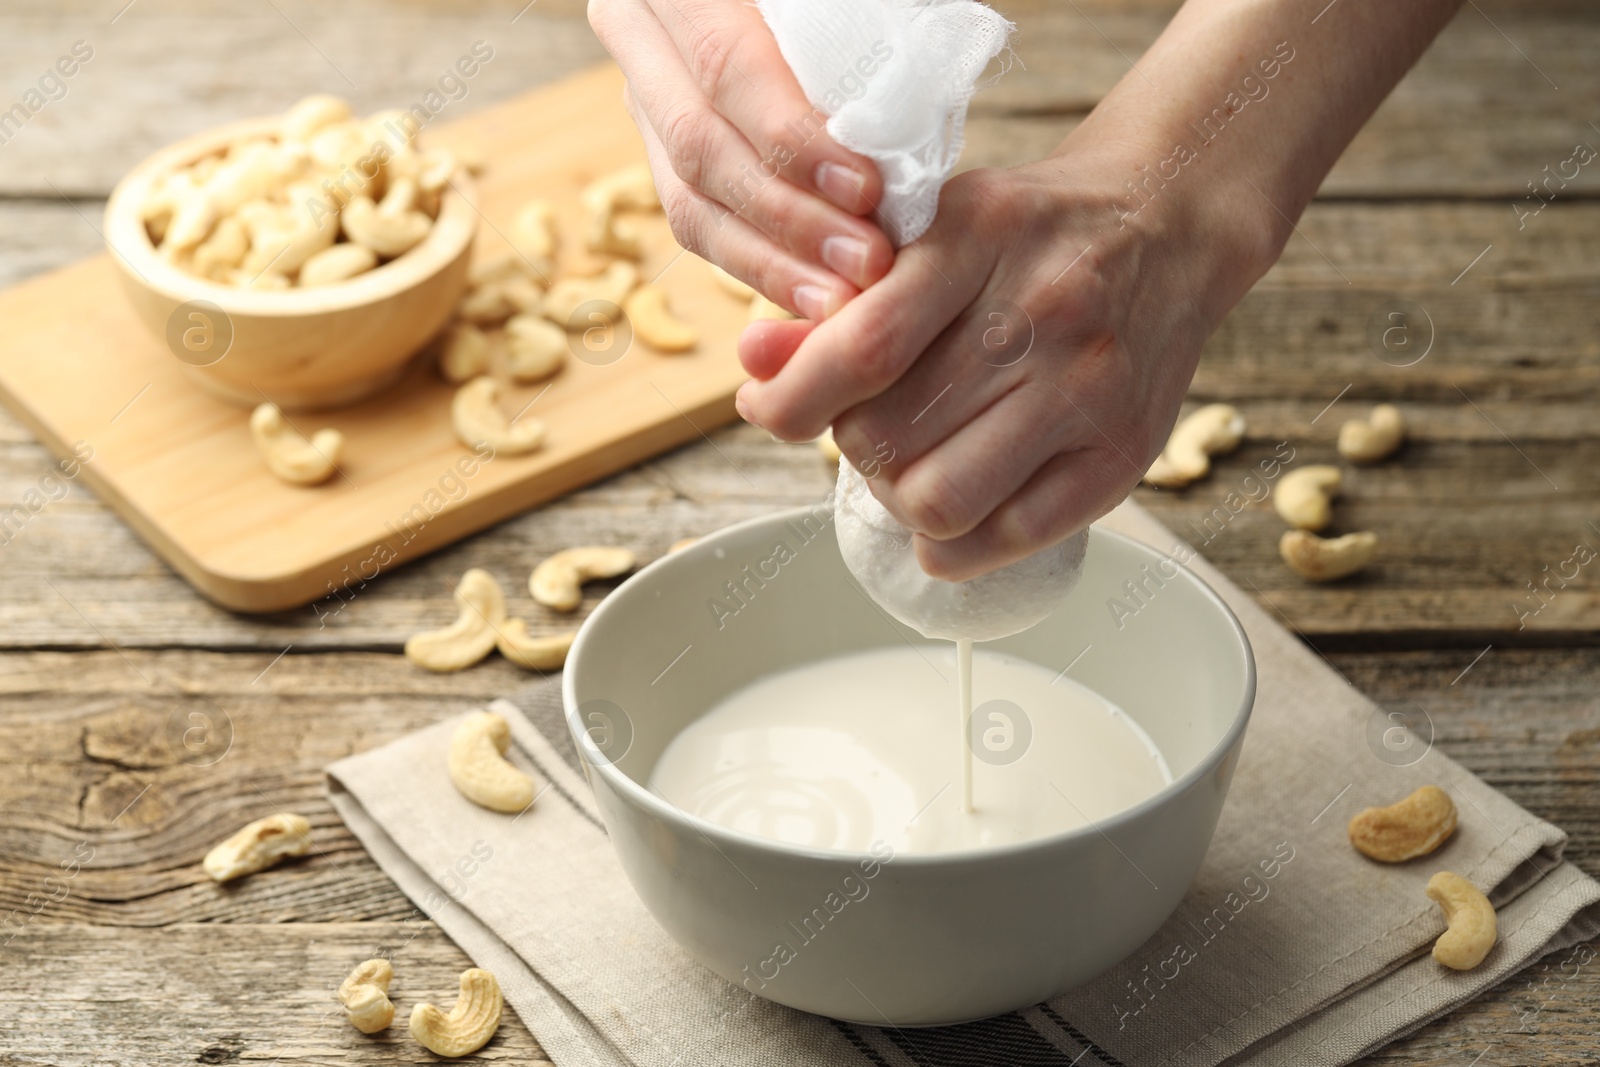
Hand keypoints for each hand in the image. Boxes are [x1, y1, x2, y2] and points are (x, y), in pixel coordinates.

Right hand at [588, 0, 895, 317]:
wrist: (782, 12)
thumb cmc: (834, 3)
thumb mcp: (833, 1)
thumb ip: (845, 38)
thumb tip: (888, 122)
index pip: (727, 68)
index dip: (793, 137)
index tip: (865, 188)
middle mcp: (638, 41)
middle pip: (701, 147)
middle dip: (791, 217)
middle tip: (868, 259)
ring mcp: (643, 105)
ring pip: (690, 203)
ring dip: (773, 262)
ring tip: (843, 298)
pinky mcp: (662, 158)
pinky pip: (699, 227)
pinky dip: (760, 269)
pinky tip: (813, 300)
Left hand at [734, 149, 1273, 580]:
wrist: (1168, 220)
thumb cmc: (1028, 234)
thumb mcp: (929, 233)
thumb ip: (837, 302)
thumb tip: (755, 363)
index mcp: (980, 237)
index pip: (861, 350)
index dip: (793, 400)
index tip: (769, 410)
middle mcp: (1043, 313)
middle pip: (886, 438)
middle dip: (851, 445)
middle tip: (868, 424)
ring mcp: (1089, 390)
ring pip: (937, 500)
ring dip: (897, 498)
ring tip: (912, 464)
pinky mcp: (1123, 454)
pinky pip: (1005, 540)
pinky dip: (953, 545)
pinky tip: (950, 511)